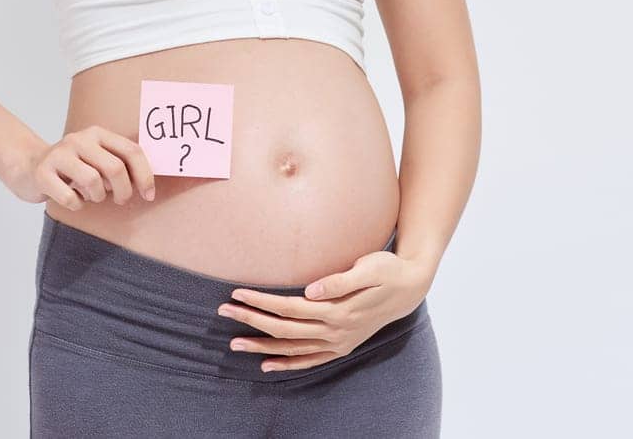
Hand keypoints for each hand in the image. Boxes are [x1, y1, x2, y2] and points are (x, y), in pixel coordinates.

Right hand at [3, 126, 156, 208]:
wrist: (28, 166)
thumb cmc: (72, 168)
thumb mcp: (96, 158)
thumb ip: (120, 165)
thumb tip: (148, 185)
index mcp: (97, 134)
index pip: (132, 151)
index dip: (145, 175)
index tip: (149, 195)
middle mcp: (79, 139)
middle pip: (116, 168)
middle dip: (124, 191)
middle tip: (121, 200)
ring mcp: (59, 155)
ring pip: (93, 182)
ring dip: (97, 197)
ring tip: (90, 196)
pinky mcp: (42, 173)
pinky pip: (70, 198)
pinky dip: (76, 205)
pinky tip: (72, 199)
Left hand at [218, 246, 432, 372]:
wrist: (410, 288)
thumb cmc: (387, 270)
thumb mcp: (369, 268)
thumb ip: (340, 281)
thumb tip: (311, 290)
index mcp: (339, 310)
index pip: (289, 308)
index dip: (261, 301)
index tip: (237, 292)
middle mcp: (336, 331)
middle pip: (284, 329)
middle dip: (252, 321)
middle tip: (222, 312)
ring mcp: (338, 342)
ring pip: (292, 348)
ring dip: (262, 347)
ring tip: (234, 343)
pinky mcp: (341, 346)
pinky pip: (310, 361)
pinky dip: (287, 364)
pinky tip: (266, 365)